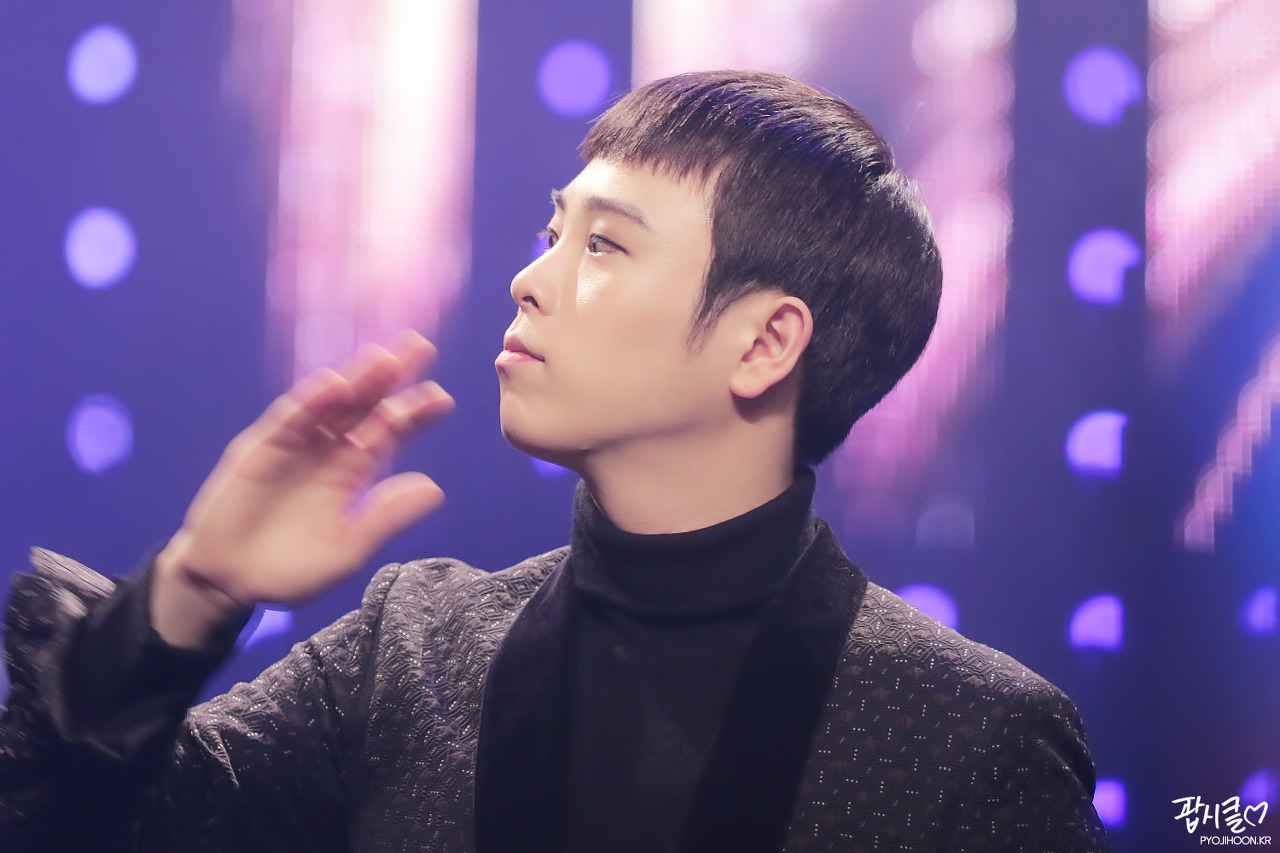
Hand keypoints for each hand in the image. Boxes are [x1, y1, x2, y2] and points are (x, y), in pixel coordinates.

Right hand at [151, 331, 454, 647]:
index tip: (442, 399)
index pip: (388, 433)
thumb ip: (386, 518)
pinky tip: (336, 384)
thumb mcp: (347, 549)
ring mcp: (294, 446)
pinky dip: (311, 401)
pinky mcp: (260, 449)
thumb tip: (437, 488)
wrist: (229, 583)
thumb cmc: (290, 570)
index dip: (414, 414)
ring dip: (356, 380)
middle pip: (365, 406)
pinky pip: (289, 420)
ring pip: (330, 405)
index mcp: (352, 472)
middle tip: (421, 347)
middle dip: (391, 378)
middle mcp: (327, 451)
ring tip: (385, 359)